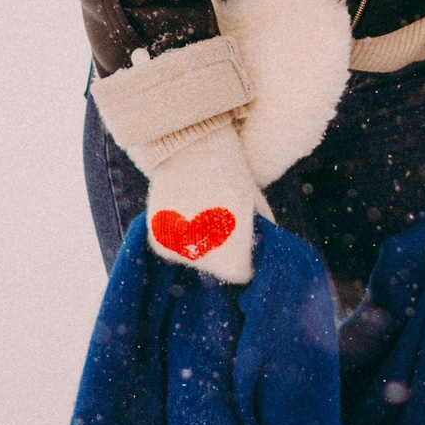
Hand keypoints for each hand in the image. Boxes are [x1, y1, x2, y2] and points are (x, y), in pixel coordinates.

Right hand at [143, 117, 258, 285]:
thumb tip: (267, 243)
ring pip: (192, 259)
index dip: (245, 260)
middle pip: (215, 269)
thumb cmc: (232, 175)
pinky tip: (186, 214)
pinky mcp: (156, 241)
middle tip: (223, 226)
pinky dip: (179, 238)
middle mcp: (202, 261)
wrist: (192, 150)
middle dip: (222, 254)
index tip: (245, 246)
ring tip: (204, 215)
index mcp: (231, 255)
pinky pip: (171, 248)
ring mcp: (176, 252)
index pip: (240, 273)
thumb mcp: (255, 203)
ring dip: (199, 246)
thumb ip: (262, 231)